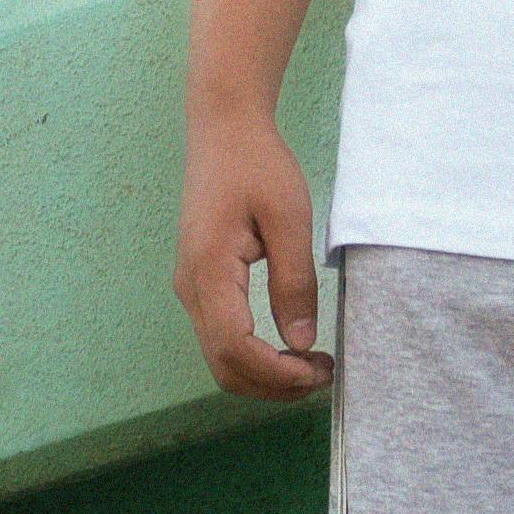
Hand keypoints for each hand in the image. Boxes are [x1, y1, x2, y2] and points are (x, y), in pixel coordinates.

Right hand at [175, 104, 334, 399]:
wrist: (223, 129)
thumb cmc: (258, 165)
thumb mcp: (289, 218)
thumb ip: (295, 282)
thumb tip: (301, 343)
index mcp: (209, 270)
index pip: (235, 348)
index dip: (276, 373)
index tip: (318, 371)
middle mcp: (190, 287)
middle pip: (223, 366)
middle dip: (273, 384)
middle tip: (323, 373)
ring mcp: (190, 288)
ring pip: (219, 359)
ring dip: (264, 374)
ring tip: (311, 364)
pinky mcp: (199, 284)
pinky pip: (221, 338)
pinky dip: (253, 357)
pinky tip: (287, 347)